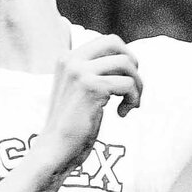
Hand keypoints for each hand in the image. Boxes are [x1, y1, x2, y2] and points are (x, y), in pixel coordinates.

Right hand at [35, 33, 142, 171]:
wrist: (54, 150)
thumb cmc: (72, 125)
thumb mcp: (81, 90)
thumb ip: (96, 71)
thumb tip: (130, 58)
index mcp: (67, 58)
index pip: (107, 41)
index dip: (124, 58)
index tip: (123, 83)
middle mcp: (71, 60)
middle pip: (116, 43)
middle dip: (133, 64)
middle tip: (131, 88)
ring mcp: (80, 72)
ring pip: (127, 63)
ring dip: (137, 85)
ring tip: (130, 105)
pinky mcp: (91, 87)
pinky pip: (128, 83)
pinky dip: (133, 99)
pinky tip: (121, 114)